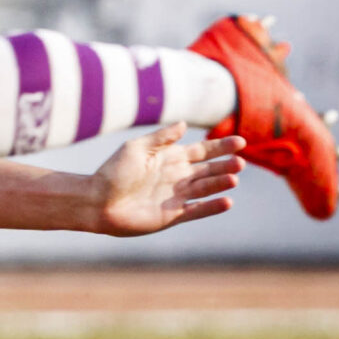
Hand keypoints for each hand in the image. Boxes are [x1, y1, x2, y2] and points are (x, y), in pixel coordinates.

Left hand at [88, 124, 241, 236]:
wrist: (97, 202)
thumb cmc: (113, 172)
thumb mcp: (136, 148)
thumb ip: (161, 138)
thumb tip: (184, 124)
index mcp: (169, 158)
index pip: (201, 151)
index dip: (220, 146)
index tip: (240, 141)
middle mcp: (177, 176)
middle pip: (208, 169)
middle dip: (225, 165)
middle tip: (240, 162)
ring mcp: (176, 196)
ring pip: (206, 188)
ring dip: (220, 183)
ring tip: (234, 178)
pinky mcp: (173, 215)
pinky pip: (198, 210)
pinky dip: (212, 206)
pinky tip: (227, 201)